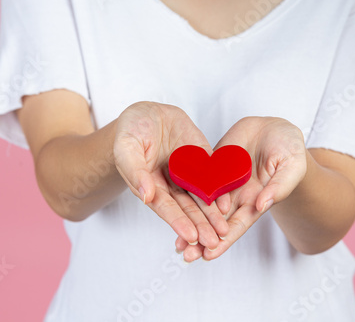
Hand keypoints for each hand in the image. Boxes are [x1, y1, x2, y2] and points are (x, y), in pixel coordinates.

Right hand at [114, 102, 228, 249]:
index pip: (166, 208)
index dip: (178, 222)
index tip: (191, 236)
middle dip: (200, 226)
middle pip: (187, 208)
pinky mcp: (202, 160)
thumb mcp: (126, 147)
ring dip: (212, 215)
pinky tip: (228, 203)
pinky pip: (213, 176)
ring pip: (202, 197)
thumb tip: (146, 195)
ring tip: (224, 231)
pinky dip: (220, 190)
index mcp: (151, 186)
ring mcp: (188, 173)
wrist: (148, 113)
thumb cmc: (131, 131)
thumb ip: (135, 171)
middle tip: (214, 242)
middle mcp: (171, 185)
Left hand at [175, 117, 306, 261]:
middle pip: (213, 222)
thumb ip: (278, 187)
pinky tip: (169, 202)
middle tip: (182, 253)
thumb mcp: (291, 167)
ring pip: (200, 205)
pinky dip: (183, 192)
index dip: (223, 241)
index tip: (208, 255)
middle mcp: (234, 195)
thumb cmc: (290, 149)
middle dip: (199, 239)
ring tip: (174, 240)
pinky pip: (195, 179)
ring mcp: (220, 181)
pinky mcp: (211, 165)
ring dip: (187, 221)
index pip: (235, 226)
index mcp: (254, 201)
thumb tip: (262, 204)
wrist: (275, 129)